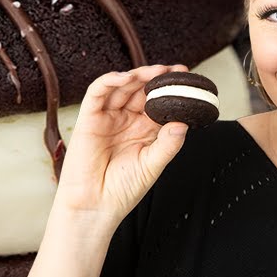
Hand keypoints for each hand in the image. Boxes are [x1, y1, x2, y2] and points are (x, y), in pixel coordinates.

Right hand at [54, 64, 191, 225]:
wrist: (95, 205)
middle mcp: (126, 120)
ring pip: (122, 87)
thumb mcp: (153, 165)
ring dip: (138, 76)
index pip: (159, 102)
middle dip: (157, 78)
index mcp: (144, 130)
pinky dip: (110, 81)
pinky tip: (126, 78)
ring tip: (156, 71)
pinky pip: (97, 93)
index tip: (187, 80)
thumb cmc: (123, 189)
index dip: (171, 90)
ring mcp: (107, 117)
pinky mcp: (88, 118)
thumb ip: (168, 143)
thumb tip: (184, 122)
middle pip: (141, 90)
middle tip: (174, 71)